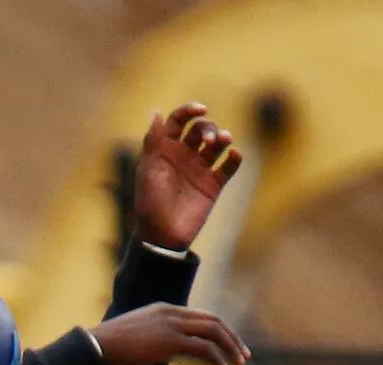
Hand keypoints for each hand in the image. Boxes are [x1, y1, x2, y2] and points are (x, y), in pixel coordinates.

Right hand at [91, 303, 249, 364]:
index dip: (219, 330)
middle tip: (243, 354)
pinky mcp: (170, 341)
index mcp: (165, 309)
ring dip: (230, 347)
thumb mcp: (138, 339)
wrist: (97, 347)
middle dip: (231, 337)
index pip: (200, 316)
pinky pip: (203, 347)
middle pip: (213, 320)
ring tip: (240, 363)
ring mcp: (172, 325)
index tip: (228, 344)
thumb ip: (156, 340)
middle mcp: (172, 313)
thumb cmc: (110, 348)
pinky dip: (216, 357)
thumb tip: (166, 354)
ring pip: (213, 331)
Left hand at [134, 102, 242, 251]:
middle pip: (201, 129)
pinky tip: (234, 154)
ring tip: (224, 141)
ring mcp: (200, 169)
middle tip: (209, 141)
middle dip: (208, 129)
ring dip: (223, 137)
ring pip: (217, 144)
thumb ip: (153, 141)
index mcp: (167, 149)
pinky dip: (234, 158)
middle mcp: (185, 155)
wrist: (162, 237)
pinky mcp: (213, 185)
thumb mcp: (148, 170)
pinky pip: (228, 166)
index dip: (189, 110)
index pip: (179, 121)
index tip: (201, 109)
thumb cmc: (150, 203)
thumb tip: (156, 111)